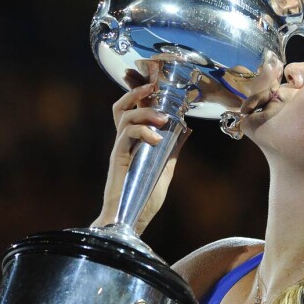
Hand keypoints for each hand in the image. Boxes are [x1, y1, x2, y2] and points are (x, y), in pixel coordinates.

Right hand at [91, 67, 190, 233]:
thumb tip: (186, 130)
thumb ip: (173, 149)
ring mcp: (119, 148)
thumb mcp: (166, 169)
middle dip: (136, 91)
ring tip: (163, 120)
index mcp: (135, 142)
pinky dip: (143, 131)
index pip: (136, 111)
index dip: (143, 94)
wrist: (132, 219)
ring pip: (124, 115)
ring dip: (146, 112)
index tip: (158, 84)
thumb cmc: (145, 198)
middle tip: (153, 87)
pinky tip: (157, 139)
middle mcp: (124, 142)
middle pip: (122, 106)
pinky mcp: (117, 157)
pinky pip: (126, 134)